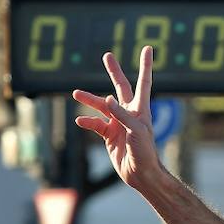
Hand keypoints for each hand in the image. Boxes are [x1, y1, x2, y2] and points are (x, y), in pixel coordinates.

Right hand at [72, 47, 162, 191]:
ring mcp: (119, 123)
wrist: (140, 175)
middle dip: (114, 71)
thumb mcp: (136, 132)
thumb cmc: (144, 153)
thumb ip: (122, 115)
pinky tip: (80, 121)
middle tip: (107, 55)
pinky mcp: (109, 135)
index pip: (143, 82)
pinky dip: (87, 121)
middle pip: (121, 87)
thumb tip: (107, 99)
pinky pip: (95, 124)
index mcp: (141, 109)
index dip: (145, 65)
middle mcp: (130, 113)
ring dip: (89, 99)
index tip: (148, 48)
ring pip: (101, 105)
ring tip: (75, 93)